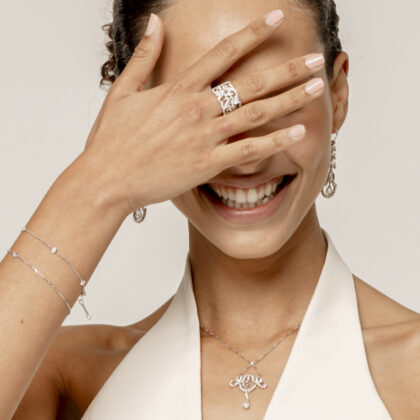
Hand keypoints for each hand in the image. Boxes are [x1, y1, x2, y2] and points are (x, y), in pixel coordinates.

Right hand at [82, 9, 324, 215]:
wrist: (106, 179)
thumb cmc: (111, 139)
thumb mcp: (122, 91)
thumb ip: (144, 56)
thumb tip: (155, 22)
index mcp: (178, 88)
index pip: (223, 52)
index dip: (253, 34)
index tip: (277, 19)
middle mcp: (196, 108)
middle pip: (252, 82)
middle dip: (287, 69)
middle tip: (316, 59)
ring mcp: (204, 136)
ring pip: (257, 113)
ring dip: (290, 99)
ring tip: (317, 87)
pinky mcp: (207, 164)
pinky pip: (249, 151)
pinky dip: (275, 141)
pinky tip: (298, 132)